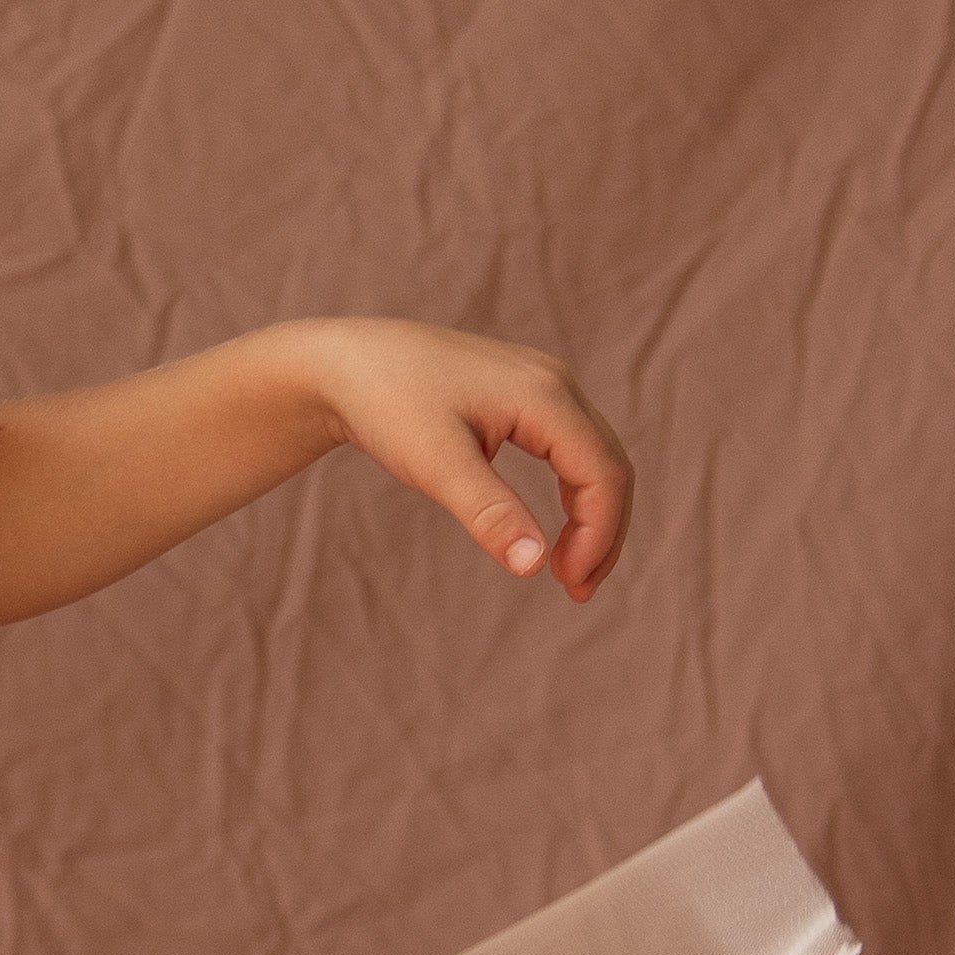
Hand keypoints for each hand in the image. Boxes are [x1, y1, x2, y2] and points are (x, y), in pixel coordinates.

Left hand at [299, 318, 633, 598]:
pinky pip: (569, 448)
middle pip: (610, 464)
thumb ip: (489, 513)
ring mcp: (541, 384)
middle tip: (577, 591)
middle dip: (604, 532)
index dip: (599, 535)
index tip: (569, 587)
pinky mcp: (523, 395)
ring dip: (592, 515)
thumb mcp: (435, 464)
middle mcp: (554, 382)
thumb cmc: (385, 404)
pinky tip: (551, 531)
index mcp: (545, 394)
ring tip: (568, 571)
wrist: (343, 362)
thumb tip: (533, 567)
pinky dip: (572, 493)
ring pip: (594, 456)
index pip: (603, 473)